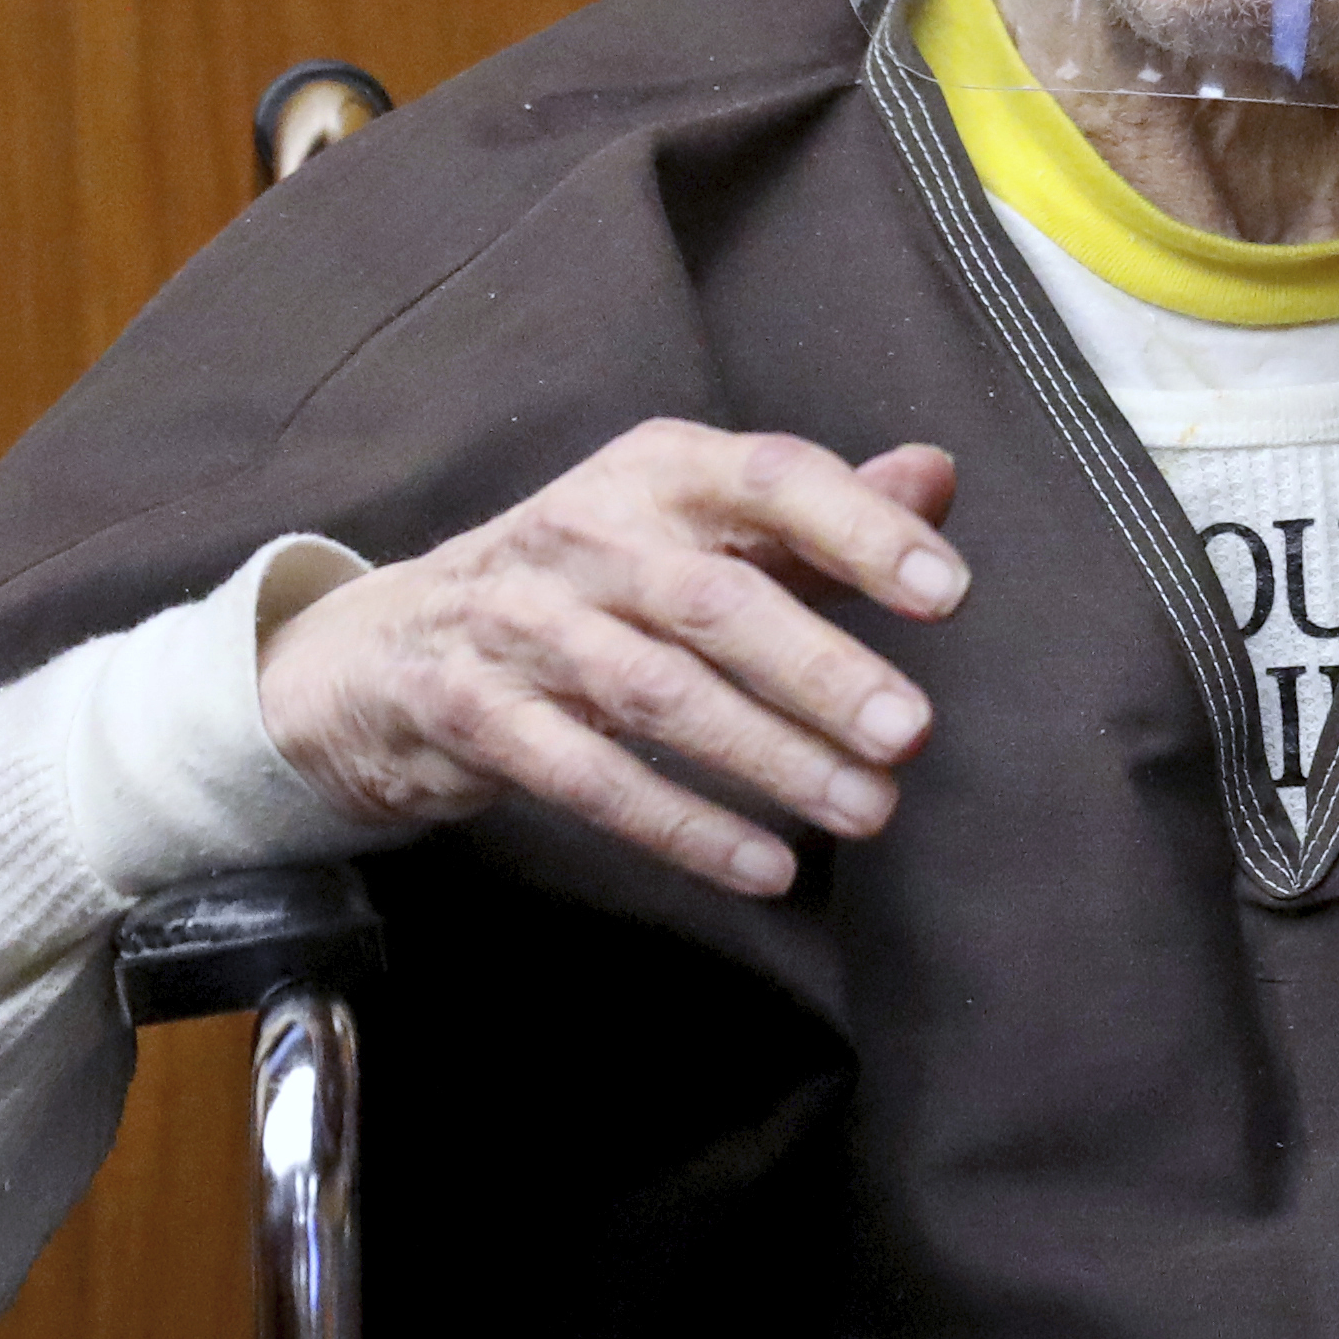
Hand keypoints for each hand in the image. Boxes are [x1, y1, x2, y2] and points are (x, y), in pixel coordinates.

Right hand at [258, 423, 966, 898]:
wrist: (391, 646)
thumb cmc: (587, 583)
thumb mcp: (693, 528)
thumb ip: (814, 517)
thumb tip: (935, 480)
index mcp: (654, 473)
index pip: (768, 478)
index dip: (859, 530)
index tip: (947, 591)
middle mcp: (585, 534)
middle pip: (714, 599)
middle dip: (819, 667)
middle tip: (911, 731)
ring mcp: (521, 625)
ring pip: (656, 694)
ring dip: (769, 758)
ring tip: (867, 809)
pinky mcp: (477, 715)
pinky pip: (588, 778)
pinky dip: (682, 826)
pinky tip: (765, 866)